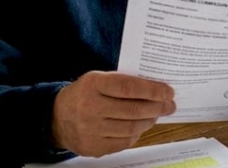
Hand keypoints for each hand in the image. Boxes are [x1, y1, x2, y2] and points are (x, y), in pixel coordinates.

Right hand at [51, 71, 175, 156]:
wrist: (57, 117)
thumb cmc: (85, 95)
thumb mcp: (98, 80)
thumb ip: (123, 83)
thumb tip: (156, 91)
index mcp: (93, 84)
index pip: (129, 87)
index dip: (152, 90)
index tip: (168, 91)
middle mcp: (90, 107)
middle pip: (134, 110)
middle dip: (157, 107)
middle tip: (170, 105)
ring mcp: (91, 130)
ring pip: (131, 128)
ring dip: (149, 121)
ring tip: (157, 114)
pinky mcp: (94, 147)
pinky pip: (124, 141)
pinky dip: (137, 134)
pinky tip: (141, 126)